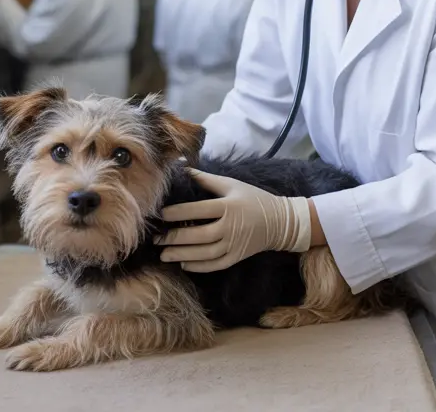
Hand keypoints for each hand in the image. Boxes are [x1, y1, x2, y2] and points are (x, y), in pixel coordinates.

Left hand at [155, 169, 311, 271]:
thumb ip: (207, 179)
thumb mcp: (232, 184)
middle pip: (198, 235)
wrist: (279, 221)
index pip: (197, 211)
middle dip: (174, 238)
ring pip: (204, 254)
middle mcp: (230, 227)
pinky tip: (184, 264)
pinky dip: (199, 266)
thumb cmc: (253, 198)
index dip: (177, 213)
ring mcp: (234, 244)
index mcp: (227, 206)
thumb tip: (183, 169)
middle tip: (156, 239)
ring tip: (164, 255)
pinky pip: (215, 265)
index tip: (161, 215)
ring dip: (182, 255)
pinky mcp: (237, 257)